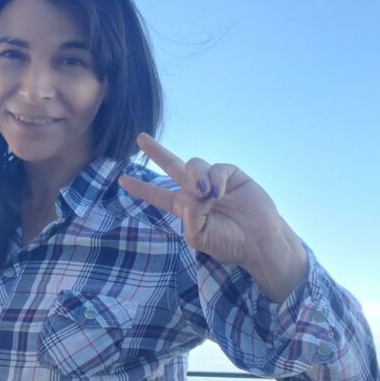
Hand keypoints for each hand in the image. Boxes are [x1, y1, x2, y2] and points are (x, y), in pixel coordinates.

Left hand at [118, 134, 307, 302]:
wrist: (258, 239)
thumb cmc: (228, 242)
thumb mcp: (198, 236)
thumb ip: (188, 214)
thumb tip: (192, 190)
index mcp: (183, 207)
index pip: (157, 195)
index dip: (140, 187)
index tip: (122, 180)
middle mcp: (194, 190)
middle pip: (170, 166)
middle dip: (156, 151)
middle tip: (140, 138)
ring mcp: (212, 180)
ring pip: (192, 166)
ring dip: (195, 178)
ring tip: (207, 196)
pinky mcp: (230, 173)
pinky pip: (215, 168)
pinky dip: (215, 180)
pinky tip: (221, 193)